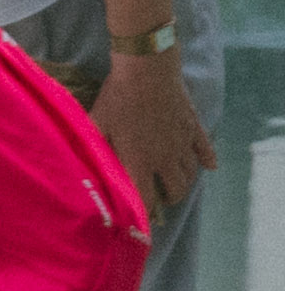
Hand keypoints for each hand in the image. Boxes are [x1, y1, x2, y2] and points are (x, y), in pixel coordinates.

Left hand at [94, 46, 219, 220]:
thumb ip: (93, 151)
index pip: (145, 198)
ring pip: (190, 173)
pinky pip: (205, 148)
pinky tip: (210, 167)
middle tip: (159, 200)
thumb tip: (80, 173)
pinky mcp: (194, 126)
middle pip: (174, 189)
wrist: (147, 70)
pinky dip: (208, 160)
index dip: (143, 213)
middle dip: (167, 200)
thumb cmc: (117, 99)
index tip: (138, 220)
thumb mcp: (96, 126)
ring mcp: (183, 142)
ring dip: (183, 183)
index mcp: (139, 161)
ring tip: (174, 186)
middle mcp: (165, 157)